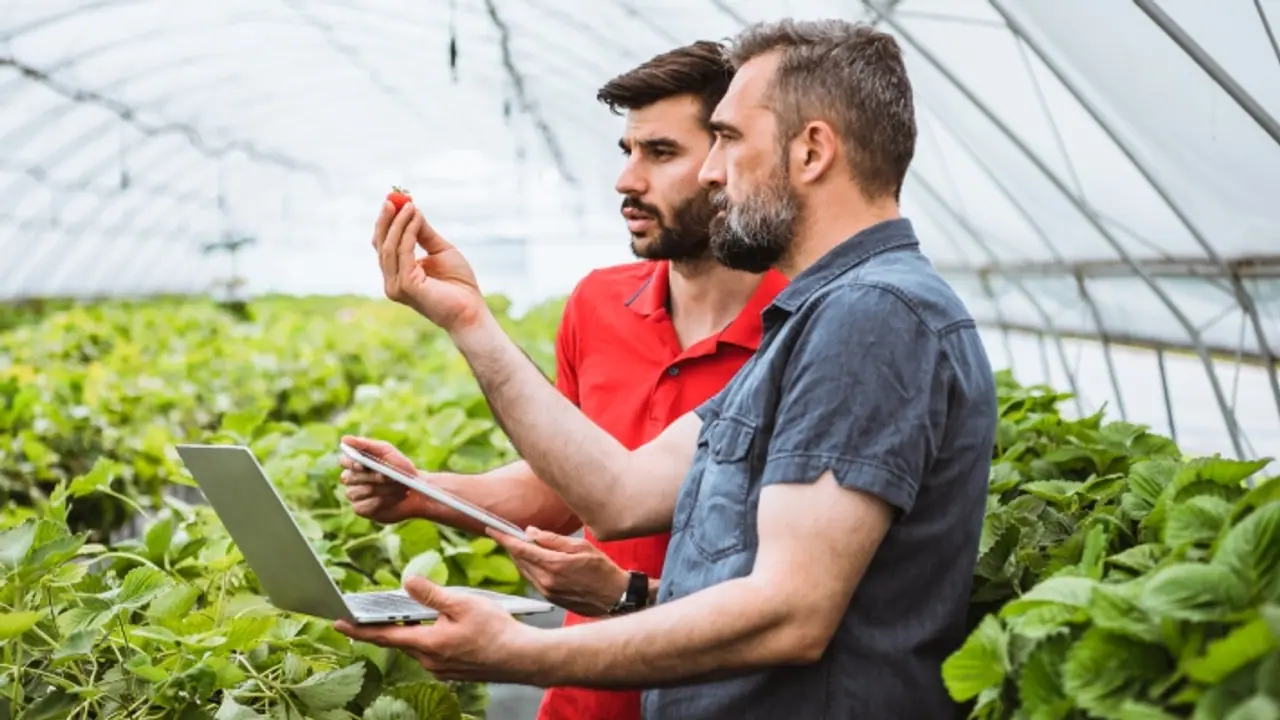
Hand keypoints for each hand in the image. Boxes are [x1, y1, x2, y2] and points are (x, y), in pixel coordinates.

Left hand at [335, 576, 541, 683]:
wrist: (523, 658)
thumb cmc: (496, 629)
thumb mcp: (463, 603)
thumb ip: (431, 594)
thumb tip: (407, 583)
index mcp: (428, 644)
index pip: (384, 634)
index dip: (358, 628)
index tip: (337, 622)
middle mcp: (430, 661)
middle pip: (401, 640)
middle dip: (388, 625)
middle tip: (373, 611)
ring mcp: (442, 669)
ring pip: (418, 646)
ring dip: (414, 631)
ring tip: (413, 614)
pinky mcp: (454, 671)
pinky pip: (433, 653)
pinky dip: (430, 639)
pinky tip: (443, 628)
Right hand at [338, 435, 426, 523]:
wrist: (416, 490)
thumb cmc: (400, 467)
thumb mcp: (387, 451)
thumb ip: (366, 444)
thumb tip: (344, 439)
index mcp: (356, 462)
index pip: (344, 461)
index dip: (351, 463)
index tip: (363, 465)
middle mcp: (352, 478)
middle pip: (348, 478)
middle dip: (370, 477)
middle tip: (388, 477)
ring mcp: (355, 494)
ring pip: (355, 493)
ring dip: (378, 490)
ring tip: (397, 487)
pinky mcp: (361, 509)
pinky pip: (361, 507)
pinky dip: (378, 502)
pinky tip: (391, 498)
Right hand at [372, 200, 487, 333]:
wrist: (471, 310)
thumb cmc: (459, 284)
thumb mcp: (441, 250)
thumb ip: (424, 233)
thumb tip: (412, 209)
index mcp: (398, 274)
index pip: (384, 246)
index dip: (387, 224)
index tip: (394, 201)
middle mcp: (392, 281)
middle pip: (381, 245)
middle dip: (386, 220)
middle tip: (393, 198)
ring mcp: (396, 286)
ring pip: (389, 247)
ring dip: (399, 223)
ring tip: (409, 205)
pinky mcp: (405, 286)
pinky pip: (403, 253)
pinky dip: (408, 232)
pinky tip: (417, 218)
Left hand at [487, 526, 628, 617]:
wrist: (614, 597)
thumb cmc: (602, 570)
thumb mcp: (581, 547)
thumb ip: (553, 539)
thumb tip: (531, 532)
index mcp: (554, 565)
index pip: (520, 549)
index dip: (503, 538)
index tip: (491, 529)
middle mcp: (547, 580)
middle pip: (519, 559)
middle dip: (511, 545)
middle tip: (508, 533)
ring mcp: (547, 591)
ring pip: (523, 570)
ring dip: (520, 557)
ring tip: (524, 545)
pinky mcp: (550, 598)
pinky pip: (532, 579)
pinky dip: (529, 568)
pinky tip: (537, 561)